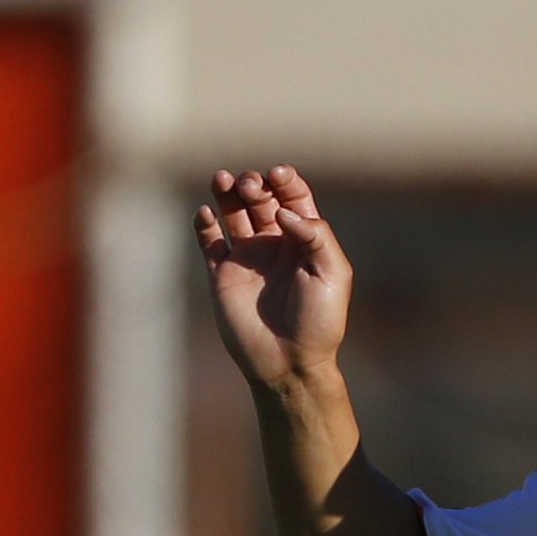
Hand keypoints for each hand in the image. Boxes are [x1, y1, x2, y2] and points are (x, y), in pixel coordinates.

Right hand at [197, 164, 350, 391]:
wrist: (289, 361)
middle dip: (253, 185)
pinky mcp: (222, 274)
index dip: (284, 180)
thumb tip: (282, 211)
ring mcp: (246, 257)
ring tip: (222, 179)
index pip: (292, 197)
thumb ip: (316, 235)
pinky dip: (203, 223)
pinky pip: (209, 240)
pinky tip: (205, 214)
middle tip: (250, 185)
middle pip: (260, 199)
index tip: (277, 175)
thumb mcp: (333, 274)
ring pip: (232, 212)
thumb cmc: (318, 320)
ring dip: (226, 193)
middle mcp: (274, 243)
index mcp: (304, 240)